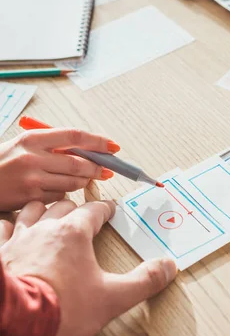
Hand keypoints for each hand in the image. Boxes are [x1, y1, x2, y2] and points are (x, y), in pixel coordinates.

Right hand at [0, 128, 120, 210]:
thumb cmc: (2, 162)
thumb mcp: (23, 145)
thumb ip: (51, 145)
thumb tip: (87, 149)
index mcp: (32, 139)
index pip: (74, 136)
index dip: (97, 141)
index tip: (112, 146)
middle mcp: (33, 158)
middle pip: (78, 163)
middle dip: (97, 167)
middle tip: (107, 169)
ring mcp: (32, 180)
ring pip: (72, 183)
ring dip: (84, 182)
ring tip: (87, 178)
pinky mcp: (30, 199)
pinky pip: (59, 197)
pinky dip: (66, 194)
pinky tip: (63, 189)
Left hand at [0, 199, 176, 335]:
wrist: (17, 324)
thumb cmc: (62, 309)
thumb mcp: (113, 298)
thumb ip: (144, 281)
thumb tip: (168, 267)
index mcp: (74, 233)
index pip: (94, 210)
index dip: (104, 209)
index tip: (110, 209)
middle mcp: (46, 228)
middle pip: (63, 205)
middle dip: (75, 207)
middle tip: (81, 211)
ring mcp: (19, 238)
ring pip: (31, 209)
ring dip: (42, 209)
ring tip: (48, 212)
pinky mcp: (0, 252)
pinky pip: (3, 227)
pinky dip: (10, 225)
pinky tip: (13, 229)